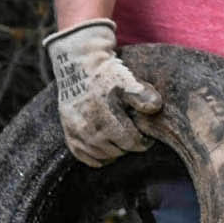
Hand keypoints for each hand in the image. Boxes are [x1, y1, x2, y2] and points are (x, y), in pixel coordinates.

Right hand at [44, 19, 163, 166]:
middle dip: (129, 145)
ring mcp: (75, 131)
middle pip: (117, 151)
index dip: (143, 142)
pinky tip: (107, 147)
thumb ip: (142, 94)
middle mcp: (87, 127)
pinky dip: (97, 156)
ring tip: (122, 140)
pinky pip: (84, 157)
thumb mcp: (128, 80)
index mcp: (104, 115)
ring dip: (114, 151)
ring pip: (101, 156)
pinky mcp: (68, 133)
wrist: (79, 65)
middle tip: (134, 136)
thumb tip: (155, 107)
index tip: (147, 137)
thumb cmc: (108, 74)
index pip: (130, 142)